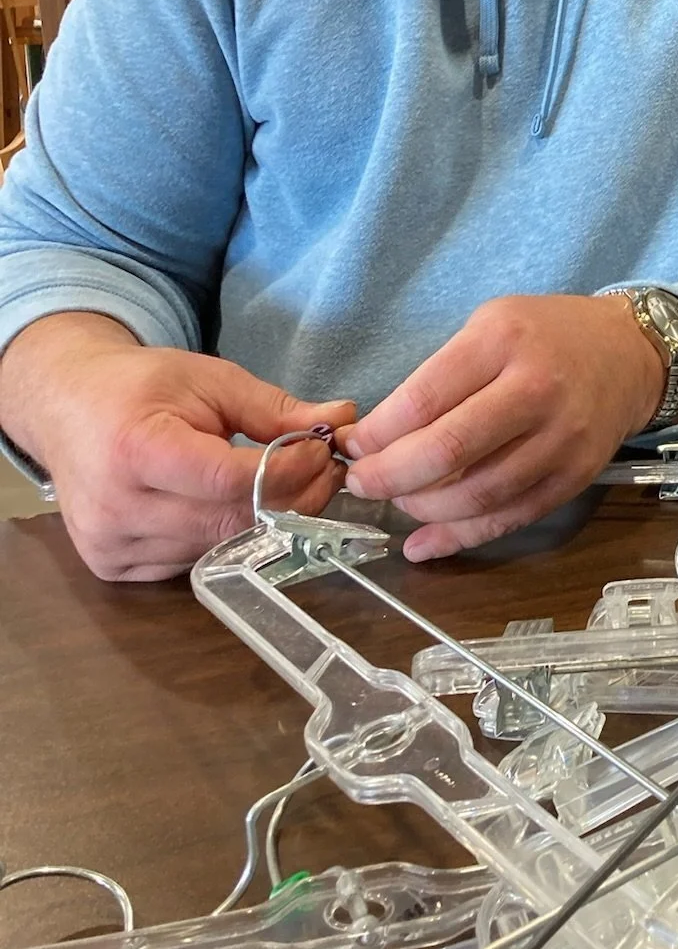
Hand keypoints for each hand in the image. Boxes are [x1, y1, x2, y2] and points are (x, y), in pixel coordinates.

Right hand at [0, 314, 354, 581]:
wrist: (66, 408)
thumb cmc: (140, 387)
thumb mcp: (209, 380)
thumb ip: (273, 407)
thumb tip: (341, 420)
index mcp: (135, 451)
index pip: (231, 481)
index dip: (290, 470)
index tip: (324, 450)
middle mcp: (116, 509)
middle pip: (230, 521)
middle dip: (293, 497)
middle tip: (325, 470)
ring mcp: (110, 546)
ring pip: (219, 548)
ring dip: (265, 521)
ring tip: (287, 484)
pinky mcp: (111, 568)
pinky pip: (192, 562)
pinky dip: (225, 537)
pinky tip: (232, 506)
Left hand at [339, 293, 677, 560]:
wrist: (629, 355)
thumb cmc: (545, 335)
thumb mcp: (488, 325)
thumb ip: (438, 376)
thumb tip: (375, 438)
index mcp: (502, 342)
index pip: (424, 399)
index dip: (377, 434)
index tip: (352, 447)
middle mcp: (535, 391)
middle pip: (448, 451)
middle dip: (389, 477)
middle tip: (361, 483)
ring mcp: (560, 440)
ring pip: (477, 495)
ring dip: (422, 508)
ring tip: (399, 500)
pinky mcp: (574, 478)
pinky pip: (509, 519)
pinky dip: (460, 538)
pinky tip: (424, 543)